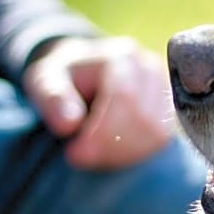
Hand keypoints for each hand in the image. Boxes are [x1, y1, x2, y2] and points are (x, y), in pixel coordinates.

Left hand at [23, 36, 174, 168]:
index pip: (125, 98)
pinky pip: (161, 141)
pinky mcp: (168, 111)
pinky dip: (135, 155)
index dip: (102, 132)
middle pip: (144, 119)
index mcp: (121, 57)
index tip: (75, 153)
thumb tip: (68, 124)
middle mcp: (150, 70)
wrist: (84, 71)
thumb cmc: (63, 77)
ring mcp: (164, 91)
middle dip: (111, 147)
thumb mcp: (44, 79)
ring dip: (123, 155)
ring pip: (157, 134)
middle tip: (80, 157)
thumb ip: (52, 97)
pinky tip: (112, 153)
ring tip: (95, 154)